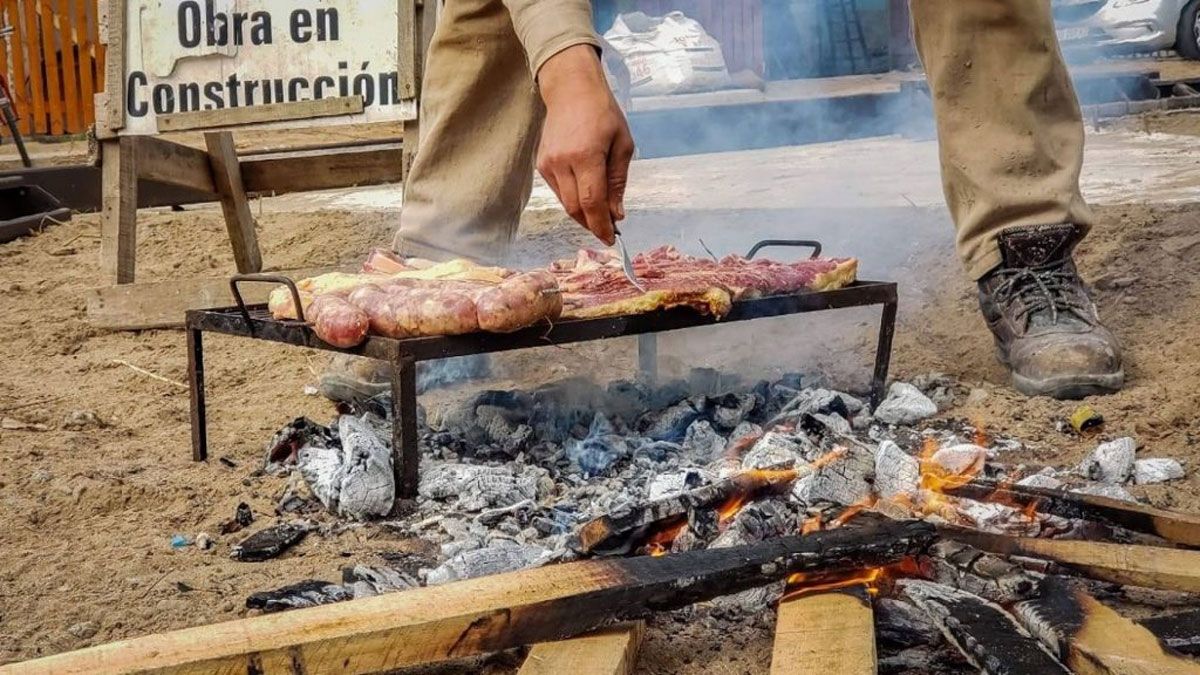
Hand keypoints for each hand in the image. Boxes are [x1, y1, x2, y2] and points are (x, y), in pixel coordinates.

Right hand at [536, 44, 635, 245]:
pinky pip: (559, 192)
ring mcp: (548, 164)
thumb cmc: (602, 113)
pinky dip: (574, 199)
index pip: (592, 202)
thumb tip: (616, 214)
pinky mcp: (541, 165)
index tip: (611, 239)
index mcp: (586, 156)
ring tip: (601, 214)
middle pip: (576, 208)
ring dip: (584, 214)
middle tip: (609, 229)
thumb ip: (618, 182)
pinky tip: (586, 195)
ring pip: (566, 203)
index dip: (601, 225)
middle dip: (593, 224)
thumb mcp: (622, 145)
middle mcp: (562, 162)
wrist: (570, 89)